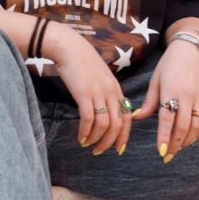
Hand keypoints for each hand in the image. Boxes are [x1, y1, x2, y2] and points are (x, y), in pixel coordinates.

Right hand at [48, 25, 131, 154]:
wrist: (70, 48)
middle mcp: (110, 91)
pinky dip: (85, 132)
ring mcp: (98, 92)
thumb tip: (105, 112)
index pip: (127, 116)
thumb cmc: (83, 63)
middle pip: (117, 124)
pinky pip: (88, 119)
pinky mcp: (83, 93)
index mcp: (116, 88)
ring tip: (87, 144)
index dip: (124, 135)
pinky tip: (80, 137)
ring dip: (96, 139)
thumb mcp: (101, 77)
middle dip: (110, 142)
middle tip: (99, 151)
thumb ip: (105, 92)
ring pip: (104, 124)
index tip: (119, 148)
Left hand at [132, 38, 198, 160]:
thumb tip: (138, 117)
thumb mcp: (156, 79)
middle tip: (168, 155)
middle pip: (183, 126)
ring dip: (188, 141)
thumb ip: (150, 101)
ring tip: (178, 147)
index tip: (161, 151)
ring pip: (197, 126)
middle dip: (176, 144)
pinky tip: (192, 137)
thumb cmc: (170, 63)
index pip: (168, 118)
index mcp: (171, 90)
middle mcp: (187, 95)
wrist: (191, 47)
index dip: (165, 136)